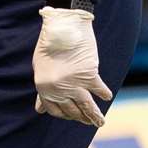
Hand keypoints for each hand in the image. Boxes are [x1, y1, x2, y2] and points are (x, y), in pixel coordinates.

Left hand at [32, 6, 112, 127]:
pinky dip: (104, 93)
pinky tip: (107, 97)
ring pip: (87, 106)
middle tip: (89, 122)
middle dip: (81, 117)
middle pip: (72, 110)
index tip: (72, 116)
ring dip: (94, 116)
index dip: (65, 114)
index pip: (55, 110)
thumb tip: (40, 110)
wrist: (63, 25)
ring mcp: (74, 83)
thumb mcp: (39, 68)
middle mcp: (58, 89)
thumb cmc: (49, 45)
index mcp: (43, 88)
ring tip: (100, 123)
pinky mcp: (89, 75)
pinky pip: (99, 89)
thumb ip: (43, 90)